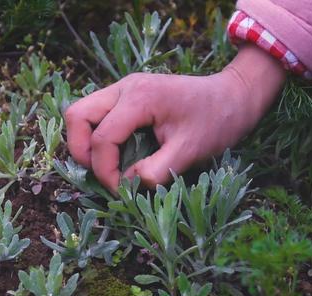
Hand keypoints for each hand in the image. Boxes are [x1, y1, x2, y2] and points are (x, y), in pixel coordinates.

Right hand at [65, 45, 285, 191]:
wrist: (234, 96)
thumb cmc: (217, 121)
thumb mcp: (189, 152)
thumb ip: (154, 171)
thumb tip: (126, 184)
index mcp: (139, 98)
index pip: (102, 138)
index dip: (105, 171)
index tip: (122, 191)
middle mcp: (124, 87)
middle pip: (77, 116)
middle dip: (82, 151)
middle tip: (104, 174)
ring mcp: (124, 88)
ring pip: (82, 114)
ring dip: (87, 143)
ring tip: (108, 166)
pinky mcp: (127, 96)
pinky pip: (98, 115)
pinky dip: (98, 136)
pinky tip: (119, 154)